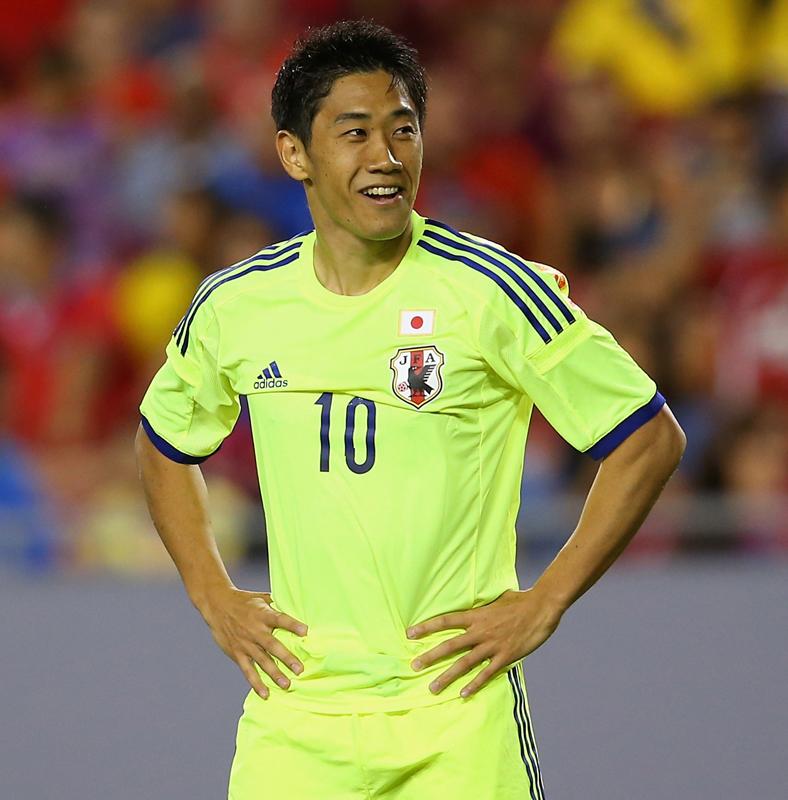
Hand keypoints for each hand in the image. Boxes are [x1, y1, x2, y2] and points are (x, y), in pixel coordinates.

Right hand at [199, 587, 307, 699]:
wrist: (217, 605)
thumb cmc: (243, 600)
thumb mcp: (261, 597)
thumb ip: (277, 604)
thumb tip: (298, 606)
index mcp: (262, 614)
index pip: (280, 619)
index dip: (292, 625)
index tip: (305, 632)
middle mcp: (254, 630)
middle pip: (272, 645)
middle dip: (286, 657)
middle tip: (299, 669)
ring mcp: (245, 643)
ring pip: (261, 661)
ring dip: (274, 674)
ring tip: (286, 685)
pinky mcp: (237, 653)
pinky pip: (247, 670)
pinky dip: (256, 683)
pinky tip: (265, 693)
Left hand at [406, 588, 561, 697]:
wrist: (541, 607)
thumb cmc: (519, 600)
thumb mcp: (496, 600)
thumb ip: (483, 607)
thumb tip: (475, 604)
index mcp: (476, 615)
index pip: (446, 621)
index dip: (427, 627)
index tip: (410, 634)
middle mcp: (480, 631)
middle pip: (450, 645)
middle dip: (430, 656)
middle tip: (414, 666)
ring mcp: (492, 645)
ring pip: (464, 663)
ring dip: (447, 676)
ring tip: (432, 688)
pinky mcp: (505, 656)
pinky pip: (487, 673)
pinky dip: (475, 684)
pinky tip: (463, 694)